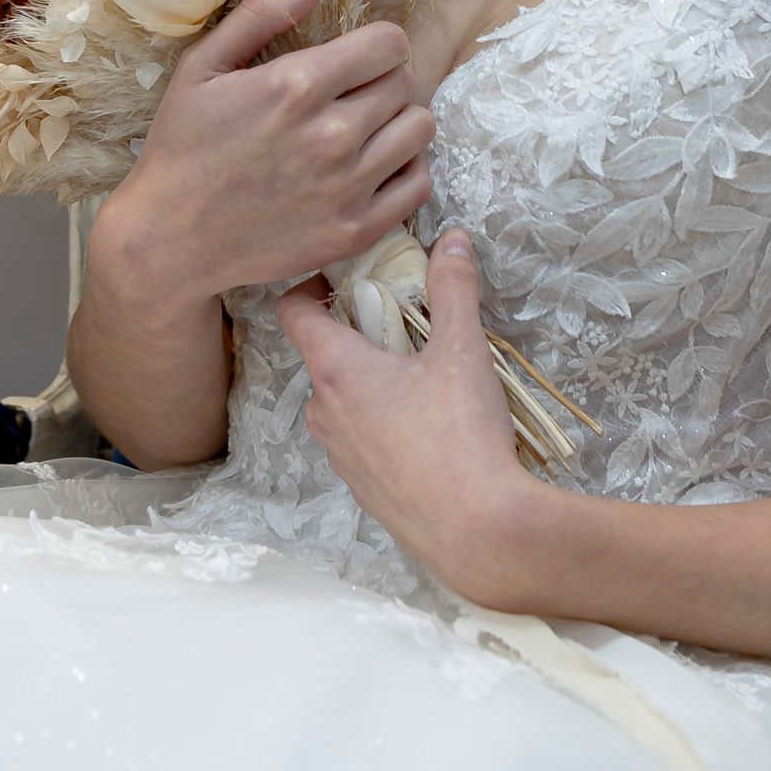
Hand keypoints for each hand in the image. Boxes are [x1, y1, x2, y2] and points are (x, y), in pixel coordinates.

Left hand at [275, 228, 523, 599]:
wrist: (478, 533)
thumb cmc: (461, 435)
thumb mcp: (462, 350)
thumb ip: (453, 288)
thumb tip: (451, 238)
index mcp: (336, 370)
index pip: (293, 311)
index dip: (312, 283)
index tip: (347, 273)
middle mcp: (325, 412)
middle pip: (321, 354)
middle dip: (355, 330)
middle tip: (402, 317)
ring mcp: (340, 456)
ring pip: (340, 399)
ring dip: (369, 378)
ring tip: (420, 370)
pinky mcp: (362, 488)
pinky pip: (358, 437)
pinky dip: (380, 419)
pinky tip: (427, 424)